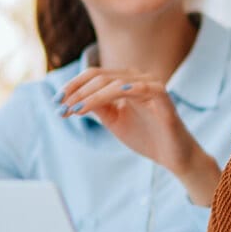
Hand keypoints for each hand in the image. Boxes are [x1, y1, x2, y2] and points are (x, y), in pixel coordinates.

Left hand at [57, 69, 219, 205]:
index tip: (57, 102)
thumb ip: (98, 107)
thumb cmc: (146, 136)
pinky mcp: (162, 96)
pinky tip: (97, 103)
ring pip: (114, 82)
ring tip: (74, 110)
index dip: (73, 86)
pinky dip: (116, 93)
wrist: (173, 156)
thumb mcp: (114, 120)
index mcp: (127, 81)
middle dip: (77, 92)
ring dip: (90, 96)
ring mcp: (151, 85)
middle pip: (101, 76)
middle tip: (61, 107)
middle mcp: (139, 78)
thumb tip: (73, 98)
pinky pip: (138, 89)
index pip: (95, 75)